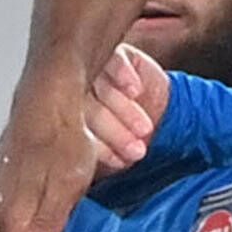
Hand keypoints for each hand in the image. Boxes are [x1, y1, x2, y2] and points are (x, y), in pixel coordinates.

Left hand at [85, 43, 166, 176]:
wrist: (163, 115)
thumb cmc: (131, 138)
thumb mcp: (116, 153)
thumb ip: (100, 161)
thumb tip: (86, 178)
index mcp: (68, 118)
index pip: (75, 132)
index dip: (97, 148)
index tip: (117, 162)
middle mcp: (76, 92)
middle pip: (87, 109)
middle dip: (113, 132)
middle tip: (135, 150)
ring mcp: (94, 70)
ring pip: (101, 87)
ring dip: (123, 109)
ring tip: (144, 129)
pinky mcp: (115, 53)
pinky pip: (114, 59)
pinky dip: (123, 75)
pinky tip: (135, 90)